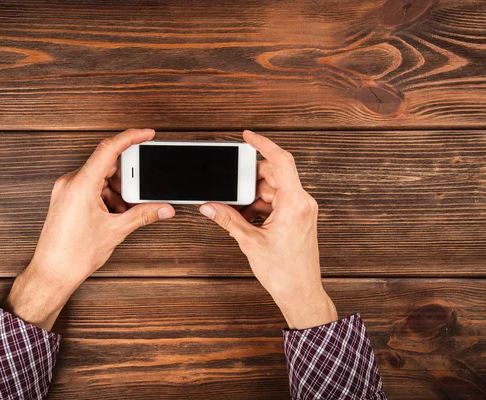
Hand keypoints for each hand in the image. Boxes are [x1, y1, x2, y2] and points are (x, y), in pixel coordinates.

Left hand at [5, 129, 174, 329]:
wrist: (51, 272)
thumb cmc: (74, 254)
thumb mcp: (115, 231)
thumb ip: (143, 215)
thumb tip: (164, 208)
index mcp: (81, 185)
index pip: (108, 149)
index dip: (130, 137)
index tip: (147, 134)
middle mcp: (70, 183)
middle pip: (106, 164)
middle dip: (127, 177)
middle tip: (140, 192)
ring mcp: (65, 190)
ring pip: (99, 176)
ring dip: (116, 189)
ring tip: (124, 211)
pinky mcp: (65, 198)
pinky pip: (89, 186)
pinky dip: (105, 195)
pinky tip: (113, 213)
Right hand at [199, 130, 336, 329]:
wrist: (301, 293)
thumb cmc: (284, 272)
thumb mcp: (250, 241)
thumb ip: (228, 219)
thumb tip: (209, 206)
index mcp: (295, 204)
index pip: (281, 161)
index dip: (263, 144)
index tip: (248, 136)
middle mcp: (303, 203)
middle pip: (275, 174)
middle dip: (251, 179)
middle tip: (232, 188)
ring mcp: (302, 210)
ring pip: (274, 188)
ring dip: (254, 196)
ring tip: (238, 211)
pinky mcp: (299, 218)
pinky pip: (278, 201)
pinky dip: (261, 205)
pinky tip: (248, 218)